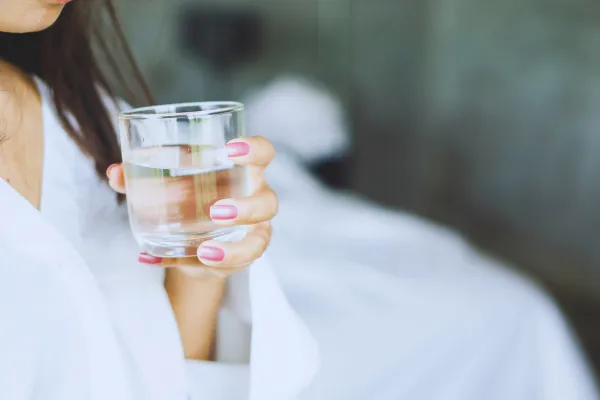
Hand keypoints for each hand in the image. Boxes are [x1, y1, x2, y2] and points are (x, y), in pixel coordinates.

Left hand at [106, 137, 276, 277]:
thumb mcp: (168, 180)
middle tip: (216, 212)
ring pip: (258, 242)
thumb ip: (141, 176)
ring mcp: (251, 233)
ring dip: (234, 249)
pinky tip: (154, 259)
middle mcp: (255, 200)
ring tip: (205, 252)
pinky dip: (187, 264)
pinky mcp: (235, 259)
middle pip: (268, 202)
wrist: (194, 235)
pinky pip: (224, 268)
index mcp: (242, 171)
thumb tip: (115, 172)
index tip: (230, 149)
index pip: (264, 153)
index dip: (255, 150)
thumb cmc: (189, 196)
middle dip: (247, 208)